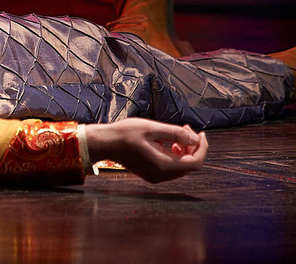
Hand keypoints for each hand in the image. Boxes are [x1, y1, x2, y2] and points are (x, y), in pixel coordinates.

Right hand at [85, 118, 207, 182]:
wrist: (103, 143)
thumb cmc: (124, 134)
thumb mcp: (151, 128)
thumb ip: (175, 133)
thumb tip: (195, 138)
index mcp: (164, 165)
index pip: (195, 162)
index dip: (202, 147)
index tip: (200, 133)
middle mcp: (162, 175)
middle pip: (188, 164)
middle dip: (191, 146)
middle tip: (185, 128)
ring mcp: (156, 176)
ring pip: (180, 166)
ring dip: (183, 150)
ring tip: (176, 133)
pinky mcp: (150, 174)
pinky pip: (170, 167)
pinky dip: (173, 155)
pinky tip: (166, 143)